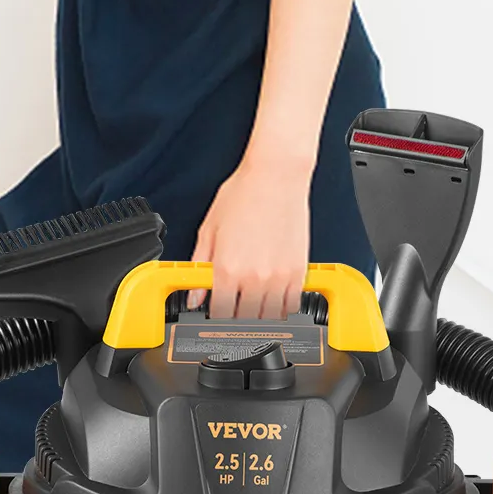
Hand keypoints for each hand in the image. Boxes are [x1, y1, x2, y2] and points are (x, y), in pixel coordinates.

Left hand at [189, 152, 312, 318]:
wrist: (277, 176)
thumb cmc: (243, 193)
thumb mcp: (209, 229)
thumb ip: (200, 266)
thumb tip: (194, 295)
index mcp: (227, 269)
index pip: (219, 312)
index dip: (215, 313)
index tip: (216, 308)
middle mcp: (253, 277)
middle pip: (243, 318)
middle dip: (236, 314)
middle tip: (235, 303)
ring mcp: (278, 278)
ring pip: (268, 316)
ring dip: (259, 313)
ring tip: (253, 301)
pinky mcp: (298, 272)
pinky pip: (291, 305)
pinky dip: (281, 307)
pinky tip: (274, 297)